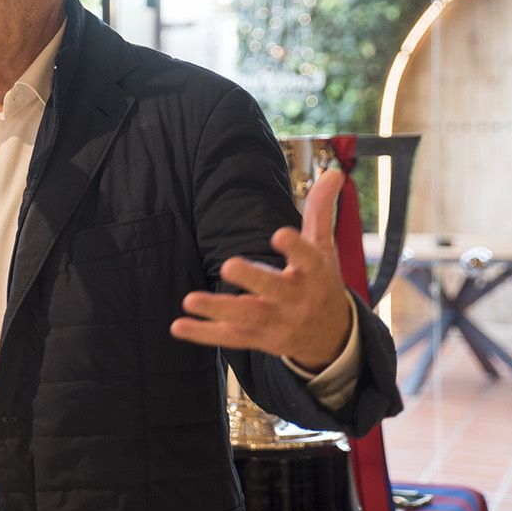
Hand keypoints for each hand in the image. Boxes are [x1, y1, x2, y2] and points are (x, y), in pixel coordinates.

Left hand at [170, 168, 354, 371]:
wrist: (332, 338)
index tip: (279, 233)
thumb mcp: (325, 248)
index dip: (295, 248)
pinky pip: (230, 338)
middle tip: (228, 265)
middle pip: (275, 290)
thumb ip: (321, 211)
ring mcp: (278, 322)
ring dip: (218, 309)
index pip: (309, 259)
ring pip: (248, 318)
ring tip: (190, 300)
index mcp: (314, 273)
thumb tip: (333, 171)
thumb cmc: (321, 282)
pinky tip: (177, 326)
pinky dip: (204, 334)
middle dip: (254, 279)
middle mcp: (297, 299)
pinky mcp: (259, 339)